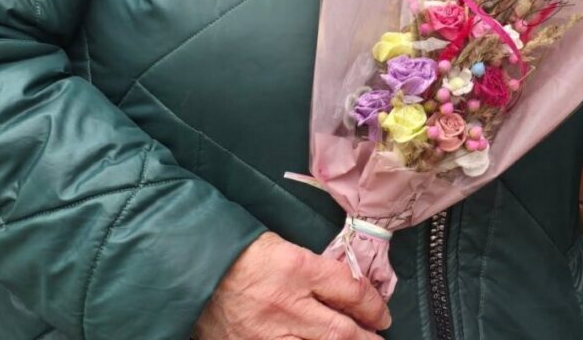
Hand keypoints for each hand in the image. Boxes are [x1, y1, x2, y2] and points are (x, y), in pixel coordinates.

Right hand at [193, 232, 390, 339]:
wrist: (199, 270)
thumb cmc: (248, 256)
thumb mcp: (289, 251)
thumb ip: (318, 272)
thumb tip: (350, 293)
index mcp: (298, 269)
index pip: (348, 290)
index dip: (373, 305)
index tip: (383, 314)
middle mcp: (287, 305)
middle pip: (339, 332)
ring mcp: (267, 334)